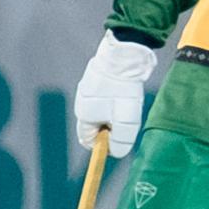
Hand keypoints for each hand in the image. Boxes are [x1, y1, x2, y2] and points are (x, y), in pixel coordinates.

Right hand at [72, 33, 154, 156]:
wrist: (123, 55)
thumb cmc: (123, 90)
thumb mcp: (126, 120)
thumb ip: (121, 140)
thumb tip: (116, 152)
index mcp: (84, 115)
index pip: (88, 140)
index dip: (103, 144)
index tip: (119, 138)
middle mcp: (82, 103)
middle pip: (96, 125)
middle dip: (111, 127)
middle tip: (126, 117)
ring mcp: (88, 90)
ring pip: (101, 110)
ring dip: (114, 112)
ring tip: (126, 101)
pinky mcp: (97, 80)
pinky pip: (105, 97)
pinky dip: (115, 99)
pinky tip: (125, 90)